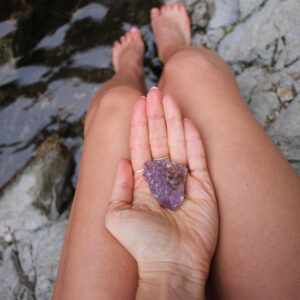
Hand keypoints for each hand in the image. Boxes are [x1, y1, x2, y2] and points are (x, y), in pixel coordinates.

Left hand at [105, 88, 217, 298]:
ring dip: (173, 120)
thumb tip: (122, 160)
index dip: (138, 124)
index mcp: (143, 181)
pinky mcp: (203, 186)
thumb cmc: (142, 243)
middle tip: (154, 90)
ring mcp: (184, 180)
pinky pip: (198, 157)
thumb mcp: (117, 214)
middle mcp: (163, 177)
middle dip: (155, 115)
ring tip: (168, 97)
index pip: (140, 145)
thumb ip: (119, 185)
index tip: (138, 102)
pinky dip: (193, 139)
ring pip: (177, 142)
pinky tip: (186, 120)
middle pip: (158, 139)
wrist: (170, 264)